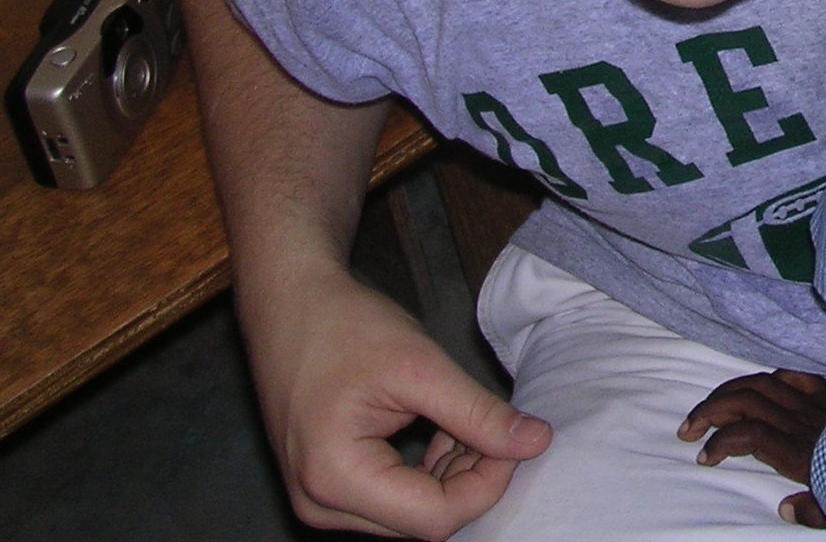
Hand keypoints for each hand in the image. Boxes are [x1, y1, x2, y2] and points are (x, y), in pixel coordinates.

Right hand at [244, 260, 552, 538]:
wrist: (288, 305)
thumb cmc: (343, 326)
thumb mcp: (420, 365)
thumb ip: (477, 412)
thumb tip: (537, 442)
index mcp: (335, 478)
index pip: (435, 518)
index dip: (487, 483)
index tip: (515, 437)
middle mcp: (320, 504)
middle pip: (423, 521)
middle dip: (471, 478)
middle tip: (493, 424)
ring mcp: (319, 500)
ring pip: (411, 514)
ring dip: (451, 475)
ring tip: (464, 420)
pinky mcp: (326, 486)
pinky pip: (392, 500)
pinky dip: (427, 472)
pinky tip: (442, 431)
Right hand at [678, 369, 825, 528]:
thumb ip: (813, 511)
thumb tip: (784, 510)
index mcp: (805, 452)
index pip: (751, 434)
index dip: (722, 440)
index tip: (703, 456)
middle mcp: (806, 422)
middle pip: (749, 401)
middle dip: (712, 409)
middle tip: (688, 428)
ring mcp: (818, 403)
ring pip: (764, 384)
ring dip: (730, 392)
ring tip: (708, 406)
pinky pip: (796, 376)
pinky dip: (770, 377)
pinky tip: (756, 387)